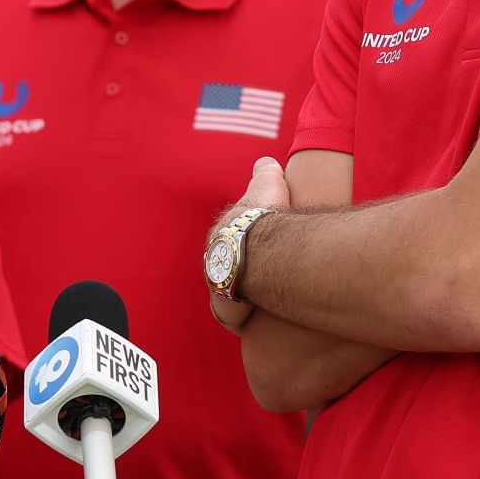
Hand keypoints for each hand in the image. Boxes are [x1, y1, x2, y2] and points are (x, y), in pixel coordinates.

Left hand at [209, 157, 290, 332]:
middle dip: (235, 270)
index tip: (256, 246)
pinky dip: (239, 316)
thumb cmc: (266, 217)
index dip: (241, 242)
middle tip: (256, 276)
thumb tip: (266, 162)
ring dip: (236, 295)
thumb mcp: (267, 187)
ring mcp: (217, 284)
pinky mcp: (226, 308)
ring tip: (256, 300)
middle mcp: (213, 258)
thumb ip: (266, 176)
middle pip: (222, 266)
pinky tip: (252, 315)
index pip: (227, 238)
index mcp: (220, 233)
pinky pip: (230, 314)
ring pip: (223, 292)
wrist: (262, 248)